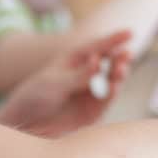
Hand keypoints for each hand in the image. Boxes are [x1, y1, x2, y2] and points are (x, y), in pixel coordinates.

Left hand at [0, 30, 131, 136]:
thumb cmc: (35, 97)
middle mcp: (87, 75)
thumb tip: (98, 63)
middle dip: (120, 58)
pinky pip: (107, 100)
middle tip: (127, 54)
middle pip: (109, 63)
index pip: (98, 47)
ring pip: (112, 81)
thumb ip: (78, 75)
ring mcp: (92, 93)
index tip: (129, 33)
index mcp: (75, 60)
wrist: (27, 124)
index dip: (114, 40)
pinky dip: (112, 93)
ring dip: (119, 74)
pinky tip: (113, 86)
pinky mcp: (94, 111)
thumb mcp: (54, 83)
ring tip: (121, 69)